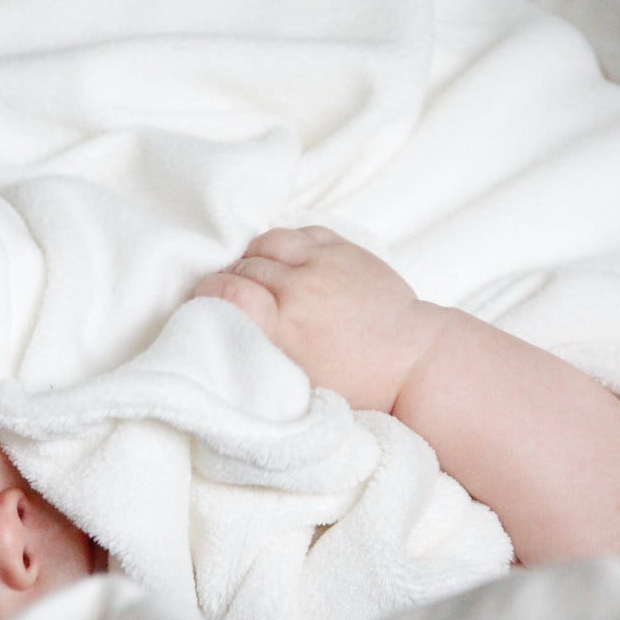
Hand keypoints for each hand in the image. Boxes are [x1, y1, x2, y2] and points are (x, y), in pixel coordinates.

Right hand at [194, 227, 448, 412]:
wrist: (411, 362)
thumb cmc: (355, 385)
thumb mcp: (298, 386)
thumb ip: (259, 357)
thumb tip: (221, 340)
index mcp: (286, 328)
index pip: (227, 290)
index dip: (210, 291)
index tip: (208, 301)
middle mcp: (302, 290)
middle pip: (244, 266)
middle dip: (233, 278)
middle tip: (237, 297)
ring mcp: (325, 264)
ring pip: (268, 242)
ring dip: (257, 257)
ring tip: (262, 278)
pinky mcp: (345, 249)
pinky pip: (300, 232)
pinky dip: (287, 245)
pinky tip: (288, 263)